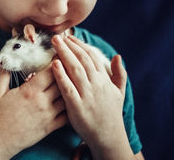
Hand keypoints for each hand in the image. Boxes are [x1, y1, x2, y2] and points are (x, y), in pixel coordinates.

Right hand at [0, 64, 67, 157]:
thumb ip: (3, 73)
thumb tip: (4, 59)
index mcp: (29, 91)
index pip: (50, 72)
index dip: (57, 62)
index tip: (59, 56)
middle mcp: (42, 102)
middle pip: (62, 82)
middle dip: (65, 72)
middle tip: (68, 65)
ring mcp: (48, 115)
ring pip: (67, 97)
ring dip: (69, 89)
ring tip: (71, 82)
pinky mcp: (51, 127)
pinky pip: (67, 115)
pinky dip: (70, 106)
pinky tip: (70, 100)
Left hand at [51, 35, 132, 158]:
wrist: (108, 137)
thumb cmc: (111, 113)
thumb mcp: (119, 92)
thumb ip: (119, 74)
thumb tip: (117, 56)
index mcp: (104, 80)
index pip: (91, 57)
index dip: (80, 45)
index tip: (69, 37)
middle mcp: (96, 84)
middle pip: (81, 60)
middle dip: (69, 46)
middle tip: (57, 36)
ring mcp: (87, 95)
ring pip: (75, 69)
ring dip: (64, 54)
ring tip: (55, 43)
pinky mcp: (77, 106)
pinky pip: (67, 87)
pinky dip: (61, 75)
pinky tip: (53, 64)